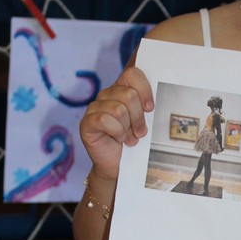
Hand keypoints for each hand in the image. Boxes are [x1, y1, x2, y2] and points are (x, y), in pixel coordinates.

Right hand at [79, 66, 153, 181]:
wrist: (119, 165)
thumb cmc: (132, 141)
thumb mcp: (144, 120)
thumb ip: (147, 105)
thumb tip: (154, 100)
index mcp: (121, 90)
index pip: (132, 74)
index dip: (144, 90)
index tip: (150, 108)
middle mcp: (106, 96)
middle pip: (129, 95)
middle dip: (138, 117)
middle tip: (139, 131)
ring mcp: (94, 108)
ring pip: (119, 109)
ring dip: (127, 128)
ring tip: (128, 137)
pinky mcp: (86, 123)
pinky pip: (105, 120)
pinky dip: (116, 132)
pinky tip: (117, 139)